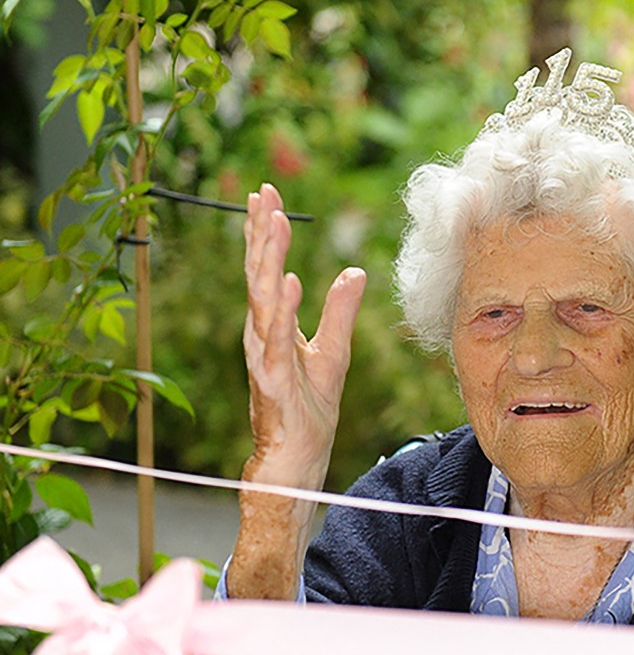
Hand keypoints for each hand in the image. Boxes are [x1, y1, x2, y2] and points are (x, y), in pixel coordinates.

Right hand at [229, 183, 364, 599]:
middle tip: (264, 193)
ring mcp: (264, 359)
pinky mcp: (273, 382)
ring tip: (273, 223)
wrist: (297, 461)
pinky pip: (276, 341)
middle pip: (258, 275)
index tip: (266, 194)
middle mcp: (261, 337)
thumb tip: (353, 271)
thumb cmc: (309, 412)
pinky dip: (281, 311)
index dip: (265, 233)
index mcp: (272, 327)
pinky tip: (286, 281)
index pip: (266, 271)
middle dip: (260, 233)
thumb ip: (339, 312)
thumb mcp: (334, 353)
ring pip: (261, 300)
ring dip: (265, 261)